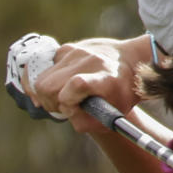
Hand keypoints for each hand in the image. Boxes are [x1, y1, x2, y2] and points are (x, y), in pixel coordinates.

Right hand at [25, 36, 146, 132]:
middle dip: (51, 103)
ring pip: (41, 79)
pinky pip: (45, 70)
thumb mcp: (115, 114)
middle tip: (63, 108)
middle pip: (48, 86)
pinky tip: (63, 84)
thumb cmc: (123, 92)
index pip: (77, 84)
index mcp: (104, 77)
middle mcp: (88, 61)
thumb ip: (87, 123)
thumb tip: (65, 114)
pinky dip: (50, 81)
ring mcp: (75, 52)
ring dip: (46, 94)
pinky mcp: (66, 49)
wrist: (130, 60)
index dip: (68, 100)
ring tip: (63, 98)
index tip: (73, 109)